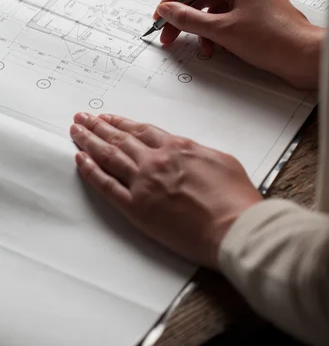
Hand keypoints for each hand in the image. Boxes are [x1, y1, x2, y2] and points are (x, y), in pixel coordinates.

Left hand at [70, 112, 261, 268]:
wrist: (233, 227)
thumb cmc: (236, 199)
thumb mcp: (223, 162)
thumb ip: (199, 154)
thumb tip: (188, 152)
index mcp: (178, 147)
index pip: (142, 131)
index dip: (123, 123)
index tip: (110, 119)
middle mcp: (156, 160)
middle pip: (120, 139)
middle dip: (99, 127)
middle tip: (83, 119)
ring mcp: (143, 183)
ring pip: (109, 156)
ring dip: (89, 141)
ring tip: (75, 132)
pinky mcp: (136, 208)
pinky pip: (106, 185)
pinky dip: (90, 171)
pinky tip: (80, 160)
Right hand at [155, 0, 324, 89]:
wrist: (306, 57)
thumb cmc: (274, 40)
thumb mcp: (223, 31)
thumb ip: (190, 20)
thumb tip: (169, 11)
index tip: (163, 15)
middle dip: (187, 18)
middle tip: (171, 36)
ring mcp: (255, 0)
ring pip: (217, 11)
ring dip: (204, 30)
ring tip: (203, 49)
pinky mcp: (260, 17)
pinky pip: (231, 20)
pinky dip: (220, 34)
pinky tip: (219, 49)